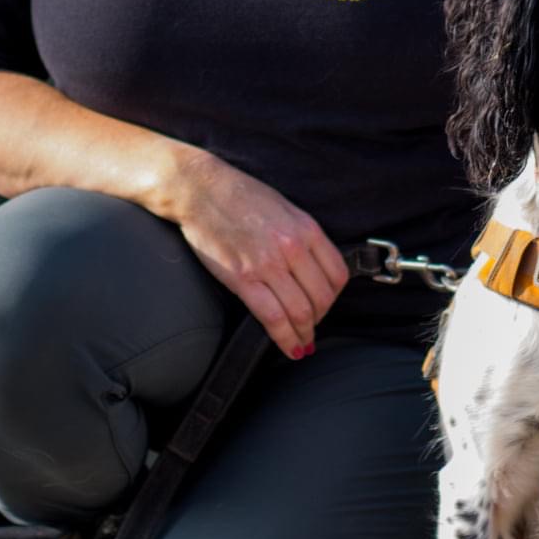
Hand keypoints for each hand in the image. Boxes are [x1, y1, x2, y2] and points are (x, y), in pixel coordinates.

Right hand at [164, 152, 348, 359]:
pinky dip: (286, 339)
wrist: (200, 190)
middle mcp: (292, 247)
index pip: (338, 274)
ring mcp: (267, 264)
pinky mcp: (243, 279)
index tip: (326, 305)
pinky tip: (291, 348)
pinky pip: (273, 318)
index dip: (335, 297)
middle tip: (312, 326)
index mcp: (306, 229)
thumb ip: (303, 237)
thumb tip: (315, 269)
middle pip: (322, 298)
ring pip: (300, 312)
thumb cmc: (240, 196)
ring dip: (305, 334)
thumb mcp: (285, 208)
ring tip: (303, 343)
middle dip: (319, 318)